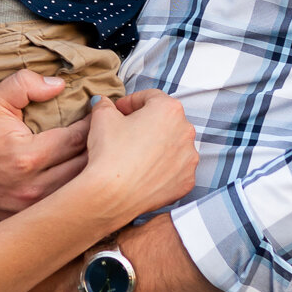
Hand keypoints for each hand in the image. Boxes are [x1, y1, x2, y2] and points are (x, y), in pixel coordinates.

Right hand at [0, 70, 90, 224]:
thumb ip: (24, 85)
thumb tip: (59, 85)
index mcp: (29, 156)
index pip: (80, 138)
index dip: (96, 126)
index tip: (101, 117)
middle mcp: (35, 186)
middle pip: (87, 168)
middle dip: (102, 150)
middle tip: (109, 137)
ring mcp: (33, 209)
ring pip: (81, 193)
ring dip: (94, 176)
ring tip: (102, 159)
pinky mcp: (29, 221)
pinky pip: (65, 210)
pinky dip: (77, 197)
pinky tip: (83, 185)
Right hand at [81, 91, 197, 226]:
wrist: (112, 194)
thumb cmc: (109, 151)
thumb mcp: (102, 117)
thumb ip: (105, 105)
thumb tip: (103, 103)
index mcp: (169, 109)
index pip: (150, 97)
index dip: (131, 102)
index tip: (118, 111)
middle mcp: (186, 131)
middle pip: (165, 121)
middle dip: (147, 123)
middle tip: (126, 132)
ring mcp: (189, 159)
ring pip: (173, 145)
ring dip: (157, 146)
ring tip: (135, 154)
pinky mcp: (187, 181)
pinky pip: (175, 169)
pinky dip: (163, 168)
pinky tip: (144, 172)